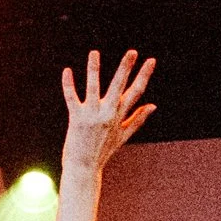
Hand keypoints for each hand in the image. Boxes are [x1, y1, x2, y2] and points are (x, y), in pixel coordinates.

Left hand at [60, 49, 154, 175]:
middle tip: (132, 52)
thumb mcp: (123, 135)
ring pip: (93, 88)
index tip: (151, 60)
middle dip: (126, 68)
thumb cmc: (102, 151)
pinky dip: (69, 85)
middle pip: (119, 87)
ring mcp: (91, 116)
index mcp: (119, 116)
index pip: (135, 92)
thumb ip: (138, 119)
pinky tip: (67, 71)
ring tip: (94, 52)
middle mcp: (107, 114)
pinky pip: (72, 98)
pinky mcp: (76, 119)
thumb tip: (153, 105)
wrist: (83, 168)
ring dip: (93, 69)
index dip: (144, 76)